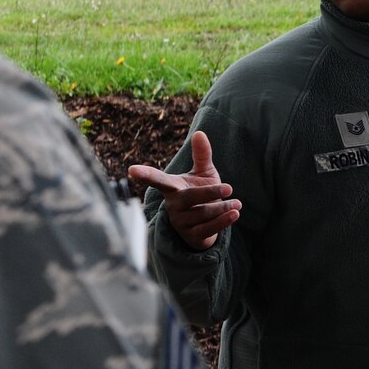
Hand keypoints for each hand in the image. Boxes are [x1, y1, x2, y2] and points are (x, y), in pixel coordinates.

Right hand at [127, 131, 239, 250]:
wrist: (205, 224)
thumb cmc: (201, 194)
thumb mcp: (202, 173)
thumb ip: (202, 155)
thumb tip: (199, 133)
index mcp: (172, 187)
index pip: (157, 179)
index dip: (145, 174)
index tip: (131, 169)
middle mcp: (173, 205)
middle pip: (189, 197)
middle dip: (210, 192)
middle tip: (230, 188)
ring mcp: (180, 222)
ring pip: (202, 214)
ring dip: (222, 208)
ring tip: (237, 203)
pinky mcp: (191, 236)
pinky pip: (208, 228)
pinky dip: (223, 221)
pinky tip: (235, 214)